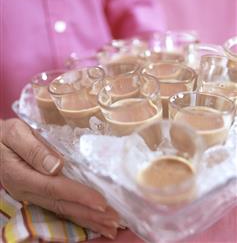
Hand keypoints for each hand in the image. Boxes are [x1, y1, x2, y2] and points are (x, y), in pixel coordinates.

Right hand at [0, 119, 118, 238]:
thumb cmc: (4, 136)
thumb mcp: (15, 134)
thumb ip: (34, 149)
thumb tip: (56, 166)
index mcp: (21, 175)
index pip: (55, 188)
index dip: (79, 196)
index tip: (101, 203)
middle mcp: (28, 190)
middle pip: (62, 205)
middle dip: (89, 214)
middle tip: (115, 221)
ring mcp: (32, 195)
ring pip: (62, 210)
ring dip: (87, 219)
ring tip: (110, 227)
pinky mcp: (37, 193)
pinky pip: (59, 207)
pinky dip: (78, 215)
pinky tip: (92, 219)